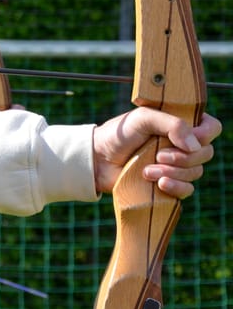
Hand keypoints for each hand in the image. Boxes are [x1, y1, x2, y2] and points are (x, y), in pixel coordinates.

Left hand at [93, 107, 220, 198]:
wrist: (97, 160)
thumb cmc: (118, 135)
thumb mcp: (143, 118)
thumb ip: (172, 124)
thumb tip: (195, 145)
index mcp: (180, 125)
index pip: (211, 128)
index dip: (205, 134)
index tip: (188, 138)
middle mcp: (182, 145)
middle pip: (206, 153)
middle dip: (183, 157)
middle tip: (158, 156)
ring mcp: (176, 166)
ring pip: (196, 172)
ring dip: (173, 172)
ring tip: (147, 170)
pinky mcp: (168, 184)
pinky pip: (187, 190)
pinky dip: (176, 187)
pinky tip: (159, 183)